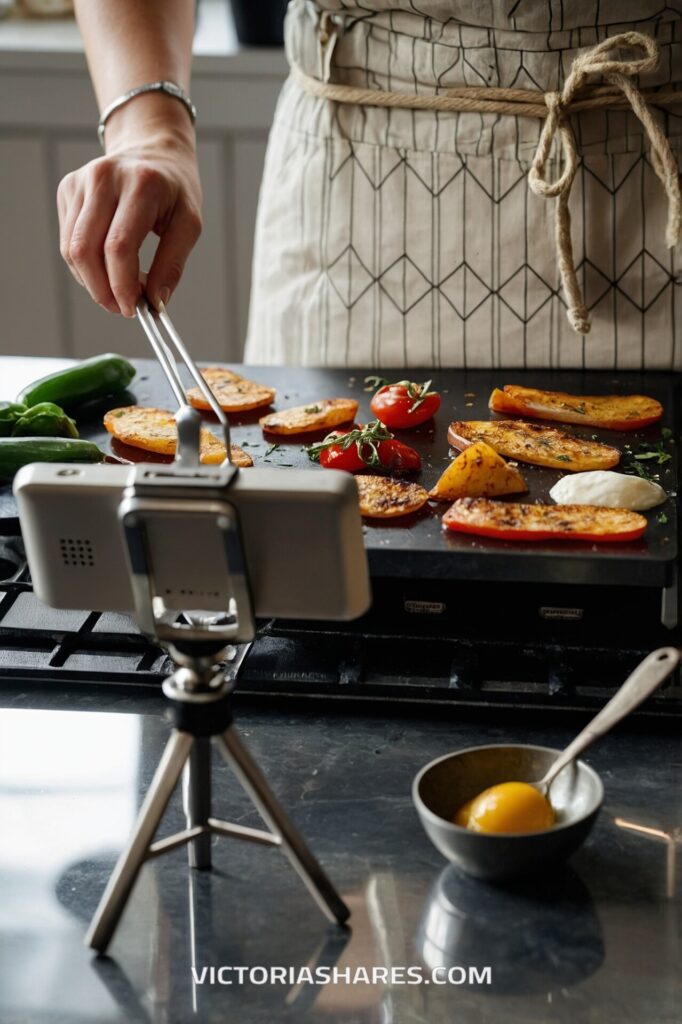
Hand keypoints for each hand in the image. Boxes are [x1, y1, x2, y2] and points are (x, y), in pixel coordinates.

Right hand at [57, 128, 201, 316]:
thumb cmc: (174, 189)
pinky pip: (68, 240)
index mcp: (141, 183)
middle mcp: (105, 177)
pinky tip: (105, 269)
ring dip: (91, 282)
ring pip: (71, 249)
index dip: (121, 285)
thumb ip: (173, 264)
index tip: (133, 308)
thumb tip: (156, 303)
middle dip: (102, 290)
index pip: (119, 246)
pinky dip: (84, 266)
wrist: (153, 150)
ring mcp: (81, 181)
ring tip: (116, 291)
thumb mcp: (189, 223)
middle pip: (86, 250)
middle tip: (122, 308)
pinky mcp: (68, 189)